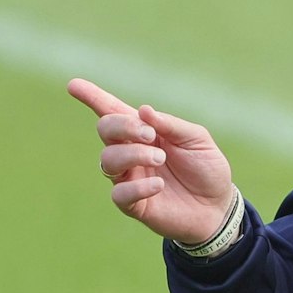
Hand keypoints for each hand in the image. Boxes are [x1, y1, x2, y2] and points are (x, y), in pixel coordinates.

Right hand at [68, 78, 235, 243]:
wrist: (218, 207)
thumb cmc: (207, 169)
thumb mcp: (197, 140)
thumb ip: (171, 125)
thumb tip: (143, 111)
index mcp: (144, 131)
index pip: (112, 111)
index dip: (92, 97)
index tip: (74, 85)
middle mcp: (131, 152)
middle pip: (105, 130)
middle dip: (122, 127)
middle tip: (150, 135)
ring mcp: (130, 178)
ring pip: (108, 160)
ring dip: (132, 154)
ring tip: (160, 158)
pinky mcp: (133, 205)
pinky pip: (119, 193)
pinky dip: (137, 186)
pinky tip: (158, 184)